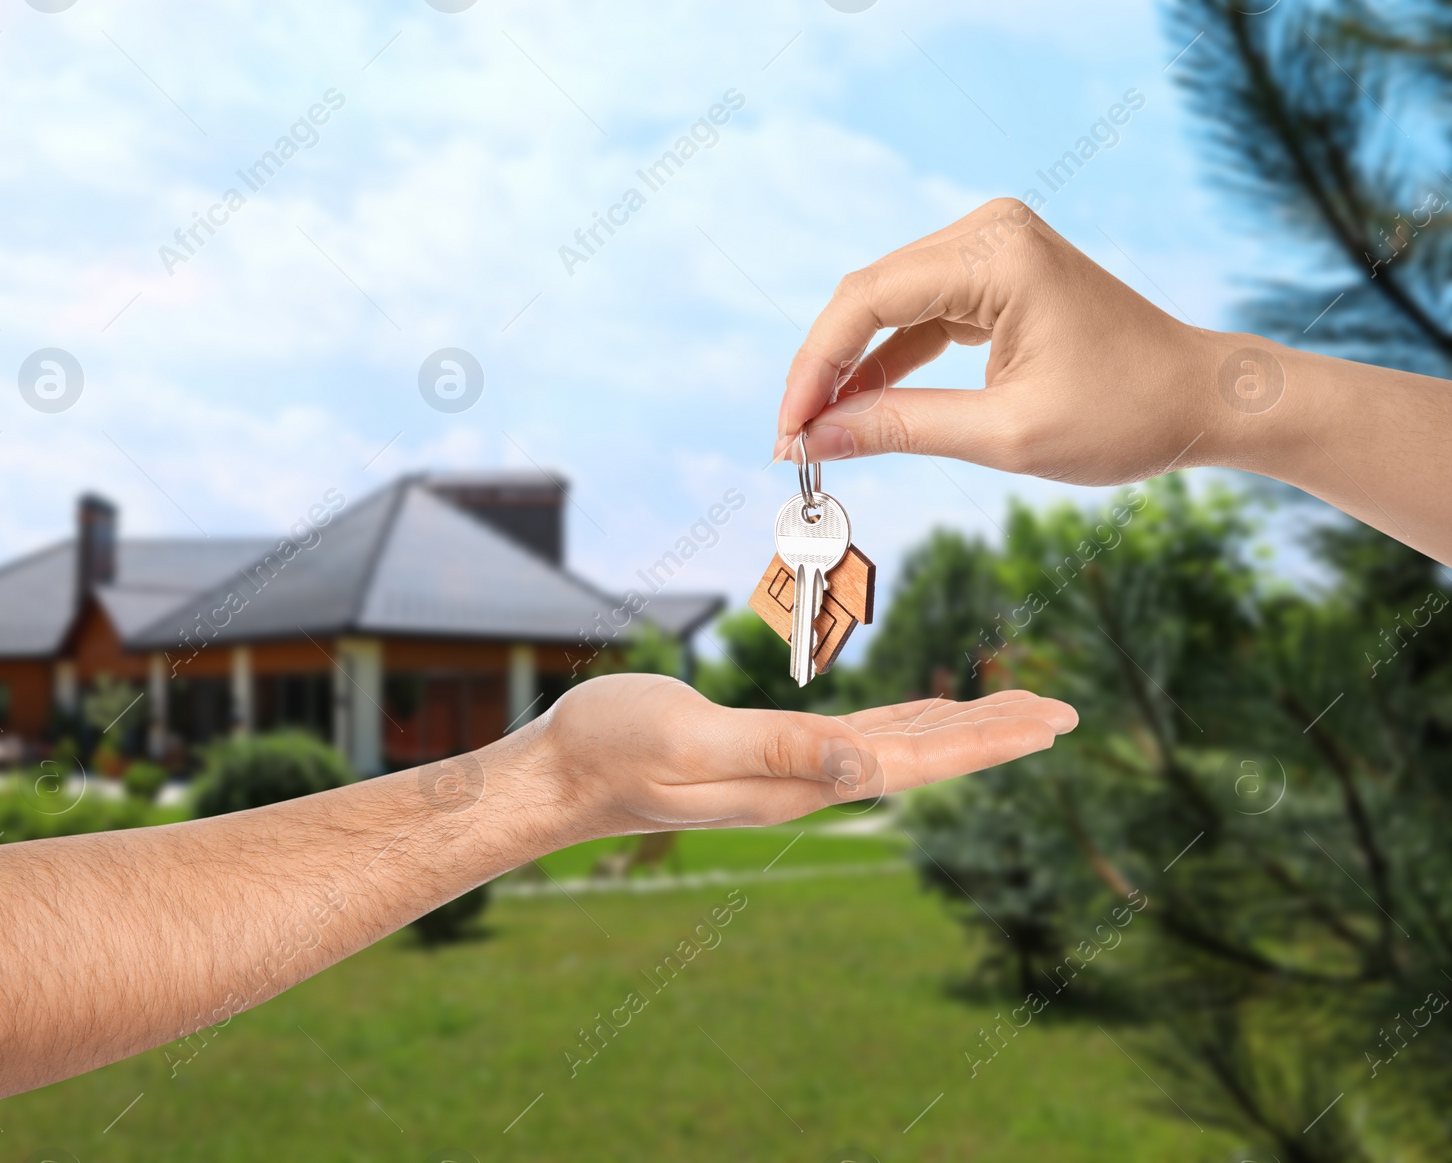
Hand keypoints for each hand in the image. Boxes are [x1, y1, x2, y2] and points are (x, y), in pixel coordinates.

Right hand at [528, 673, 1076, 835]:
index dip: (985, 740)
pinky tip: (921, 717)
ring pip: (896, 746)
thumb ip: (775, 751)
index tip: (1051, 720)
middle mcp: (805, 782)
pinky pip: (857, 736)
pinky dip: (904, 722)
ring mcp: (787, 772)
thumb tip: (868, 769)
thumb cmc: (611, 746)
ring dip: (958, 728)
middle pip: (922, 757)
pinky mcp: (765, 753)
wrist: (561, 773)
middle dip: (993, 733)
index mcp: (798, 780)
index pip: (915, 761)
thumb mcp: (689, 738)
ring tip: (1013, 711)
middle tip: (1064, 710)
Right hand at [773, 198, 1218, 483]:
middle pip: (866, 295)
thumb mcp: (1004, 435)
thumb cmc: (1126, 415)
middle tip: (792, 441)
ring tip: (817, 432)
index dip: (814, 368)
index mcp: (994, 253)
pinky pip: (919, 315)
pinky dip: (887, 361)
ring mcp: (992, 247)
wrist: (1202, 400)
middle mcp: (988, 230)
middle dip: (823, 369)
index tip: (788, 431)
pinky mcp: (996, 274)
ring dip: (849, 367)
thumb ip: (900, 429)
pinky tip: (859, 408)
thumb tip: (816, 441)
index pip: (866, 301)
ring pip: (885, 305)